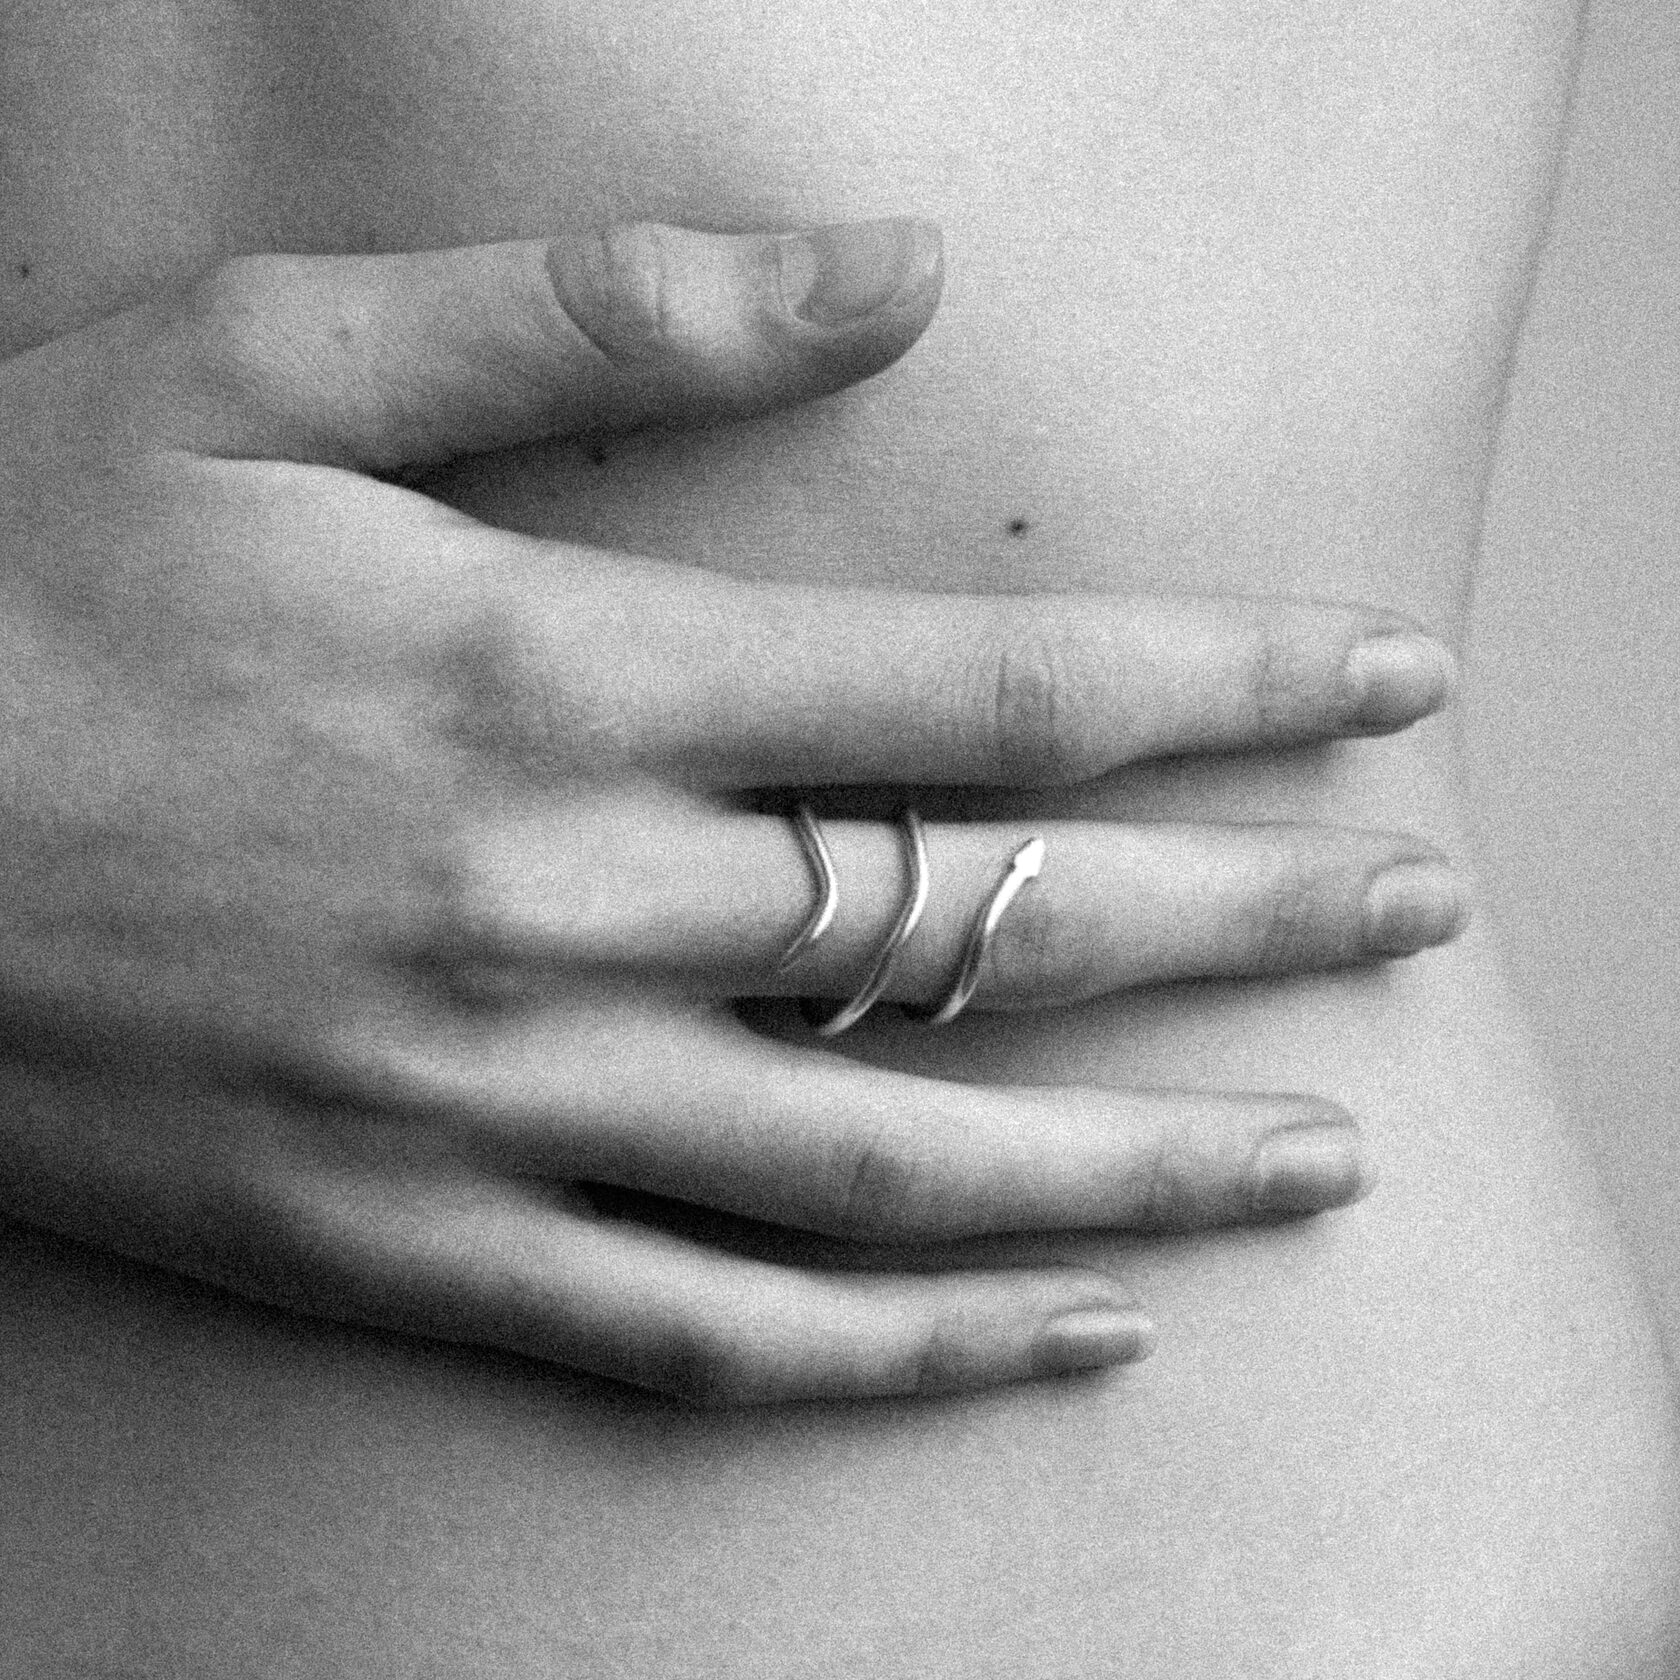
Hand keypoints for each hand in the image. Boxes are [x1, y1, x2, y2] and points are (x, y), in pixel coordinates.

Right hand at [0, 219, 1462, 1403]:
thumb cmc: (16, 567)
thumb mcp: (271, 360)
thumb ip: (602, 318)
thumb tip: (893, 271)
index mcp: (558, 677)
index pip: (990, 700)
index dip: (1224, 689)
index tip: (1386, 690)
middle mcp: (566, 908)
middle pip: (993, 935)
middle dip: (1247, 919)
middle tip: (1425, 924)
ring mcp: (494, 1105)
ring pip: (895, 1174)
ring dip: (1137, 1163)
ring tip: (1317, 1162)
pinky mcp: (409, 1241)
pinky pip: (707, 1336)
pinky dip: (901, 1355)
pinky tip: (1061, 1337)